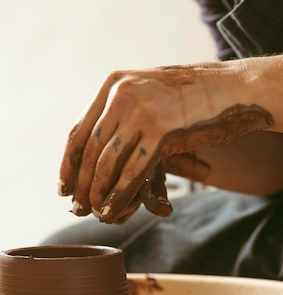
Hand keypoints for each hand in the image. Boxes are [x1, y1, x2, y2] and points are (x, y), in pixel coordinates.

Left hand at [58, 62, 273, 222]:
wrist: (231, 90)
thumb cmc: (189, 97)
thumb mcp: (145, 92)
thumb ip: (119, 112)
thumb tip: (93, 147)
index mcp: (113, 84)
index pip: (79, 131)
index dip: (69, 164)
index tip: (63, 186)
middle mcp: (122, 94)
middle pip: (89, 149)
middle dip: (81, 183)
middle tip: (77, 206)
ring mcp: (142, 111)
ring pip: (108, 161)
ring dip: (98, 191)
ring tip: (94, 210)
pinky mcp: (162, 131)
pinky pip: (133, 170)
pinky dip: (120, 194)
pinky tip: (112, 207)